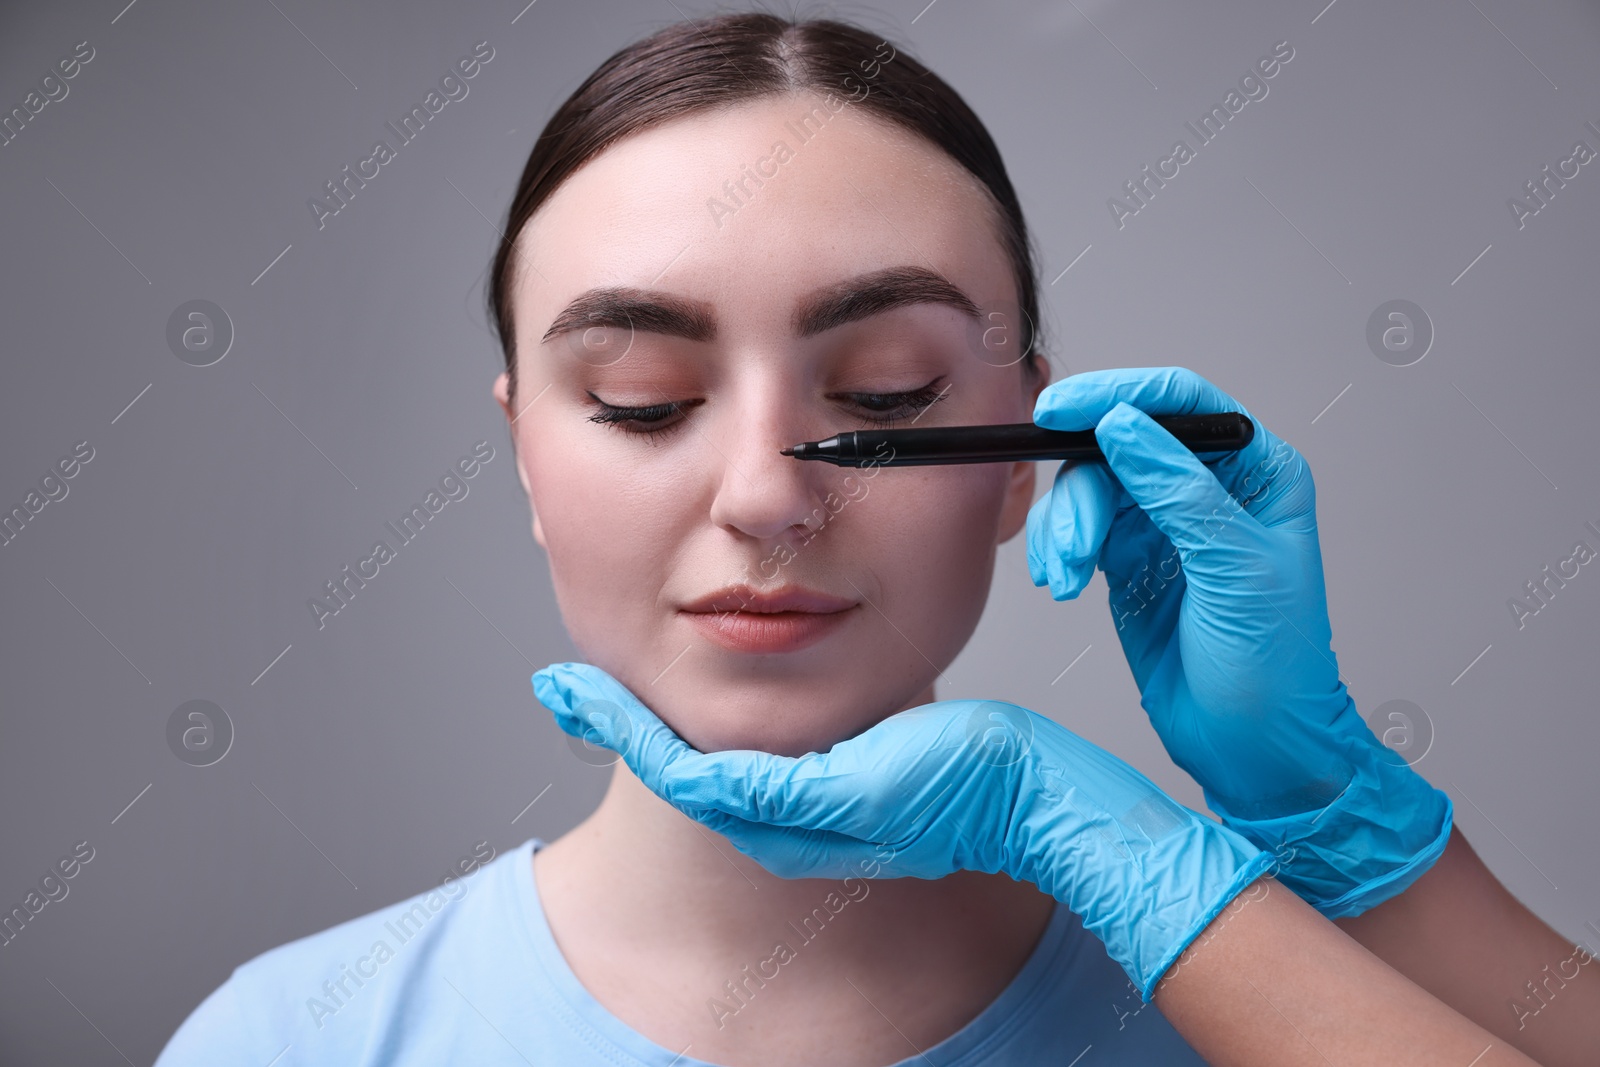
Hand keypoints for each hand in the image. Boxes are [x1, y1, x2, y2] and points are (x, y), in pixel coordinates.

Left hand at [532, 660, 1269, 998]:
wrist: (1041, 799)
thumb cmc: (966, 788)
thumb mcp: (862, 788)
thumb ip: (779, 792)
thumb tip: (694, 783)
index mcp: (784, 821)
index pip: (675, 773)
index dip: (615, 726)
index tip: (562, 688)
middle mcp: (790, 816)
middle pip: (682, 765)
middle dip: (625, 721)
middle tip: (570, 680)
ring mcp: (818, 797)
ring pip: (714, 758)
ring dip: (661, 719)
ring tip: (619, 680)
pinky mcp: (847, 774)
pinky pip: (758, 753)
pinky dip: (716, 723)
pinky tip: (711, 693)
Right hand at [1025, 366, 1450, 915]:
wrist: (1255, 749)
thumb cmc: (1276, 669)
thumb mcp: (1236, 570)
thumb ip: (1180, 492)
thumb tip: (1124, 424)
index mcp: (1258, 472)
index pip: (1182, 402)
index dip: (1118, 395)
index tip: (1061, 409)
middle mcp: (1209, 488)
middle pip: (1119, 443)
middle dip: (1083, 487)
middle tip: (1070, 538)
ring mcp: (1164, 524)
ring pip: (1091, 487)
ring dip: (1066, 526)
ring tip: (1065, 576)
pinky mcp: (1129, 562)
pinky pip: (1078, 530)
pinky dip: (1059, 549)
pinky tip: (1063, 584)